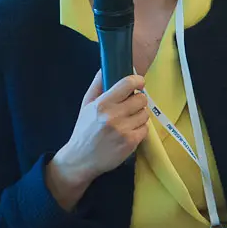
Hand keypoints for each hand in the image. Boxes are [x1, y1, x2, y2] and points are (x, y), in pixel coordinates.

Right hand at [45, 71, 149, 210]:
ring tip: (128, 120)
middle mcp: (114, 116)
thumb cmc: (84, 130)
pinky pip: (145, 129)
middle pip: (141, 99)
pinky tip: (129, 132)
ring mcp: (124, 130)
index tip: (139, 82)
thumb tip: (105, 68)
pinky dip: (140, 129)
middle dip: (138, 100)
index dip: (137, 81)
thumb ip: (97, 85)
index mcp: (102, 104)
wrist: (81, 159)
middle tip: (131, 105)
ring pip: (145, 114)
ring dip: (139, 115)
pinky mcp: (131, 143)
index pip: (127, 84)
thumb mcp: (86, 105)